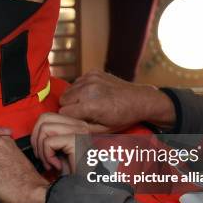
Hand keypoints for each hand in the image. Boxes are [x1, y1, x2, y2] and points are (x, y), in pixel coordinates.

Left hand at [31, 112, 101, 172]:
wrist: (86, 188)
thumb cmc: (73, 174)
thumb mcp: (58, 151)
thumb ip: (49, 137)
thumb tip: (32, 132)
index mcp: (76, 125)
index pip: (47, 117)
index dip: (37, 134)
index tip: (41, 152)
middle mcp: (79, 125)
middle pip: (44, 118)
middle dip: (36, 139)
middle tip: (42, 157)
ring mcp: (79, 131)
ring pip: (44, 128)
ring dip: (42, 150)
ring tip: (50, 163)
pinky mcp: (76, 140)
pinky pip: (48, 142)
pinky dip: (48, 157)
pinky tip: (57, 166)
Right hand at [59, 70, 174, 130]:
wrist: (139, 100)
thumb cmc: (123, 117)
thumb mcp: (103, 130)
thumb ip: (82, 128)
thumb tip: (66, 126)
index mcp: (91, 106)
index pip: (63, 112)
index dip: (70, 118)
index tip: (78, 120)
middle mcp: (89, 89)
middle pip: (63, 99)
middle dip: (70, 107)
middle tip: (83, 112)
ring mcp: (91, 78)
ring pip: (68, 90)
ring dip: (74, 97)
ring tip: (88, 103)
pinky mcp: (93, 72)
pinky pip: (77, 82)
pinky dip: (81, 88)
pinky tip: (93, 94)